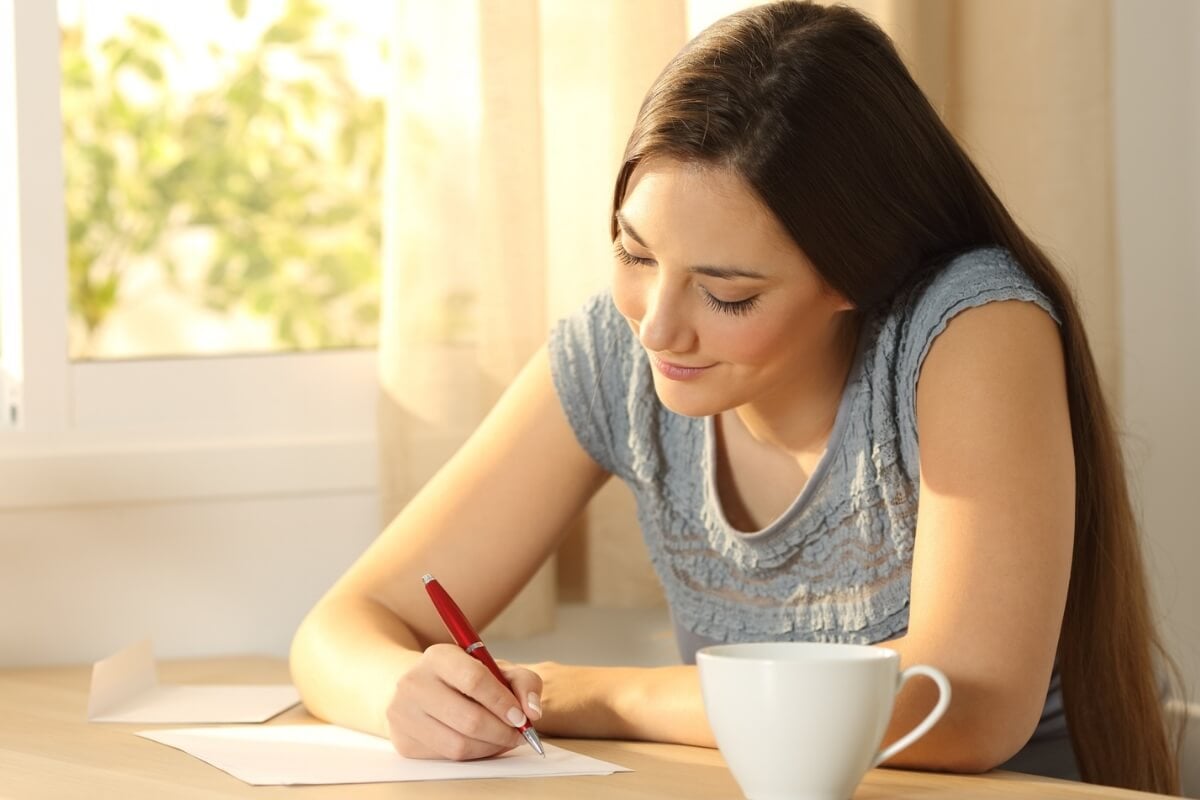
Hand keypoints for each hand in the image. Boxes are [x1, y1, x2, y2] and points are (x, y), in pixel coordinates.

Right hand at [385, 643, 542, 760]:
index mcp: (439, 656)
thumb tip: (533, 711)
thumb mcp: (495, 668)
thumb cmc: (464, 677)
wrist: (419, 688)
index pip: (474, 680)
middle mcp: (414, 683)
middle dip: (502, 732)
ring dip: (491, 747)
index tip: (521, 717)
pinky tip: (483, 743)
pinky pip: (448, 758)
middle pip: (468, 719)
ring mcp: (404, 714)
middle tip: (519, 735)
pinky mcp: (404, 741)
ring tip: (504, 739)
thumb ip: (523, 682)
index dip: (503, 702)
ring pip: (459, 745)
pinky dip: (474, 755)